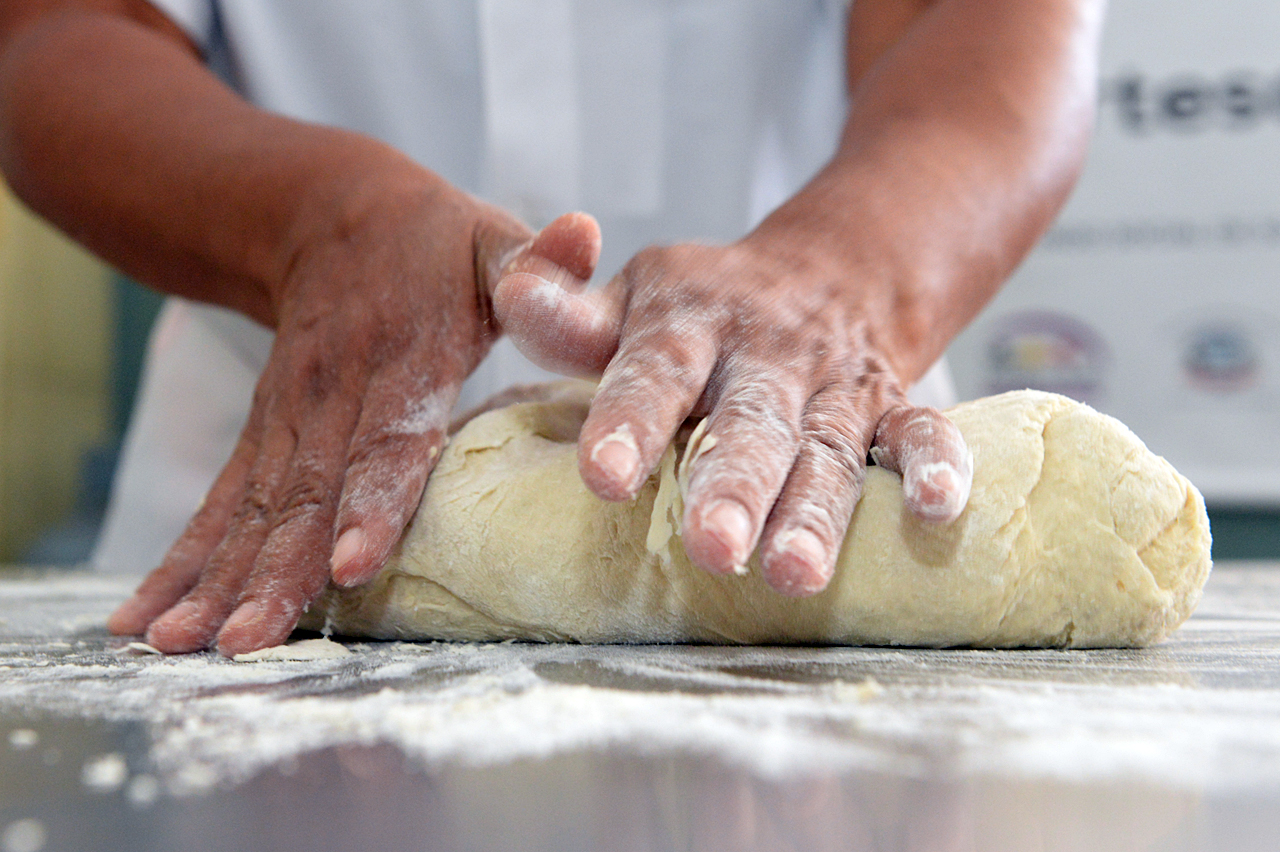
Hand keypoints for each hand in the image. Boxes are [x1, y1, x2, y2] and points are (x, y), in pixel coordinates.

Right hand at [106, 170, 601, 654]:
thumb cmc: (437, 242)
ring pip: (255, 505)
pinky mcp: (264, 433)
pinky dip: (185, 558)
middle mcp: (334, 392)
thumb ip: (536, 261)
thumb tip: (585, 233)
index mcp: (404, 353)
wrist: (332, 211)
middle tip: (245, 641)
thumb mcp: (492, 240)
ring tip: (180, 643)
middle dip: (276, 571)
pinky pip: (222, 499)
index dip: (372, 500)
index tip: (352, 564)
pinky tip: (153, 615)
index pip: (389, 436)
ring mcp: (289, 415)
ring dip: (218, 576)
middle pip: (306, 491)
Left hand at [495, 219, 972, 595]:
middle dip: (732, 485)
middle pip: (748, 422)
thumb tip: (511, 293)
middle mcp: (763, 353)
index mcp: (687, 322)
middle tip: (712, 548)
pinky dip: (935, 463)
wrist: (825, 271)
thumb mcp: (632, 298)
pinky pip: (919, 428)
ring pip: (825, 447)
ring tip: (792, 572)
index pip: (654, 369)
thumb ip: (565, 312)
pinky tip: (936, 508)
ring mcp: (830, 382)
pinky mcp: (888, 402)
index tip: (606, 476)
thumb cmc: (702, 310)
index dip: (629, 421)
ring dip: (815, 510)